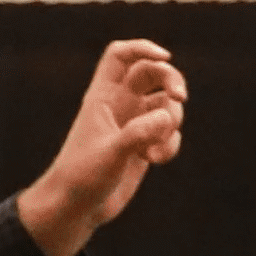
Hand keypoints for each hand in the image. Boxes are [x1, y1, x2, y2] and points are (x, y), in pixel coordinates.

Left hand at [16, 38, 185, 255]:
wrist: (76, 208)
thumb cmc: (82, 177)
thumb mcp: (111, 153)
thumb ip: (139, 133)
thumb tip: (168, 117)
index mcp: (103, 96)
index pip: (121, 56)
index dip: (143, 48)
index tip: (165, 58)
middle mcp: (120, 105)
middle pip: (153, 74)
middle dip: (172, 81)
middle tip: (180, 97)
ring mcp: (133, 125)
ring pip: (167, 106)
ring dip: (172, 122)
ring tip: (156, 147)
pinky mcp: (144, 145)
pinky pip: (168, 133)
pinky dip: (169, 144)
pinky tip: (155, 160)